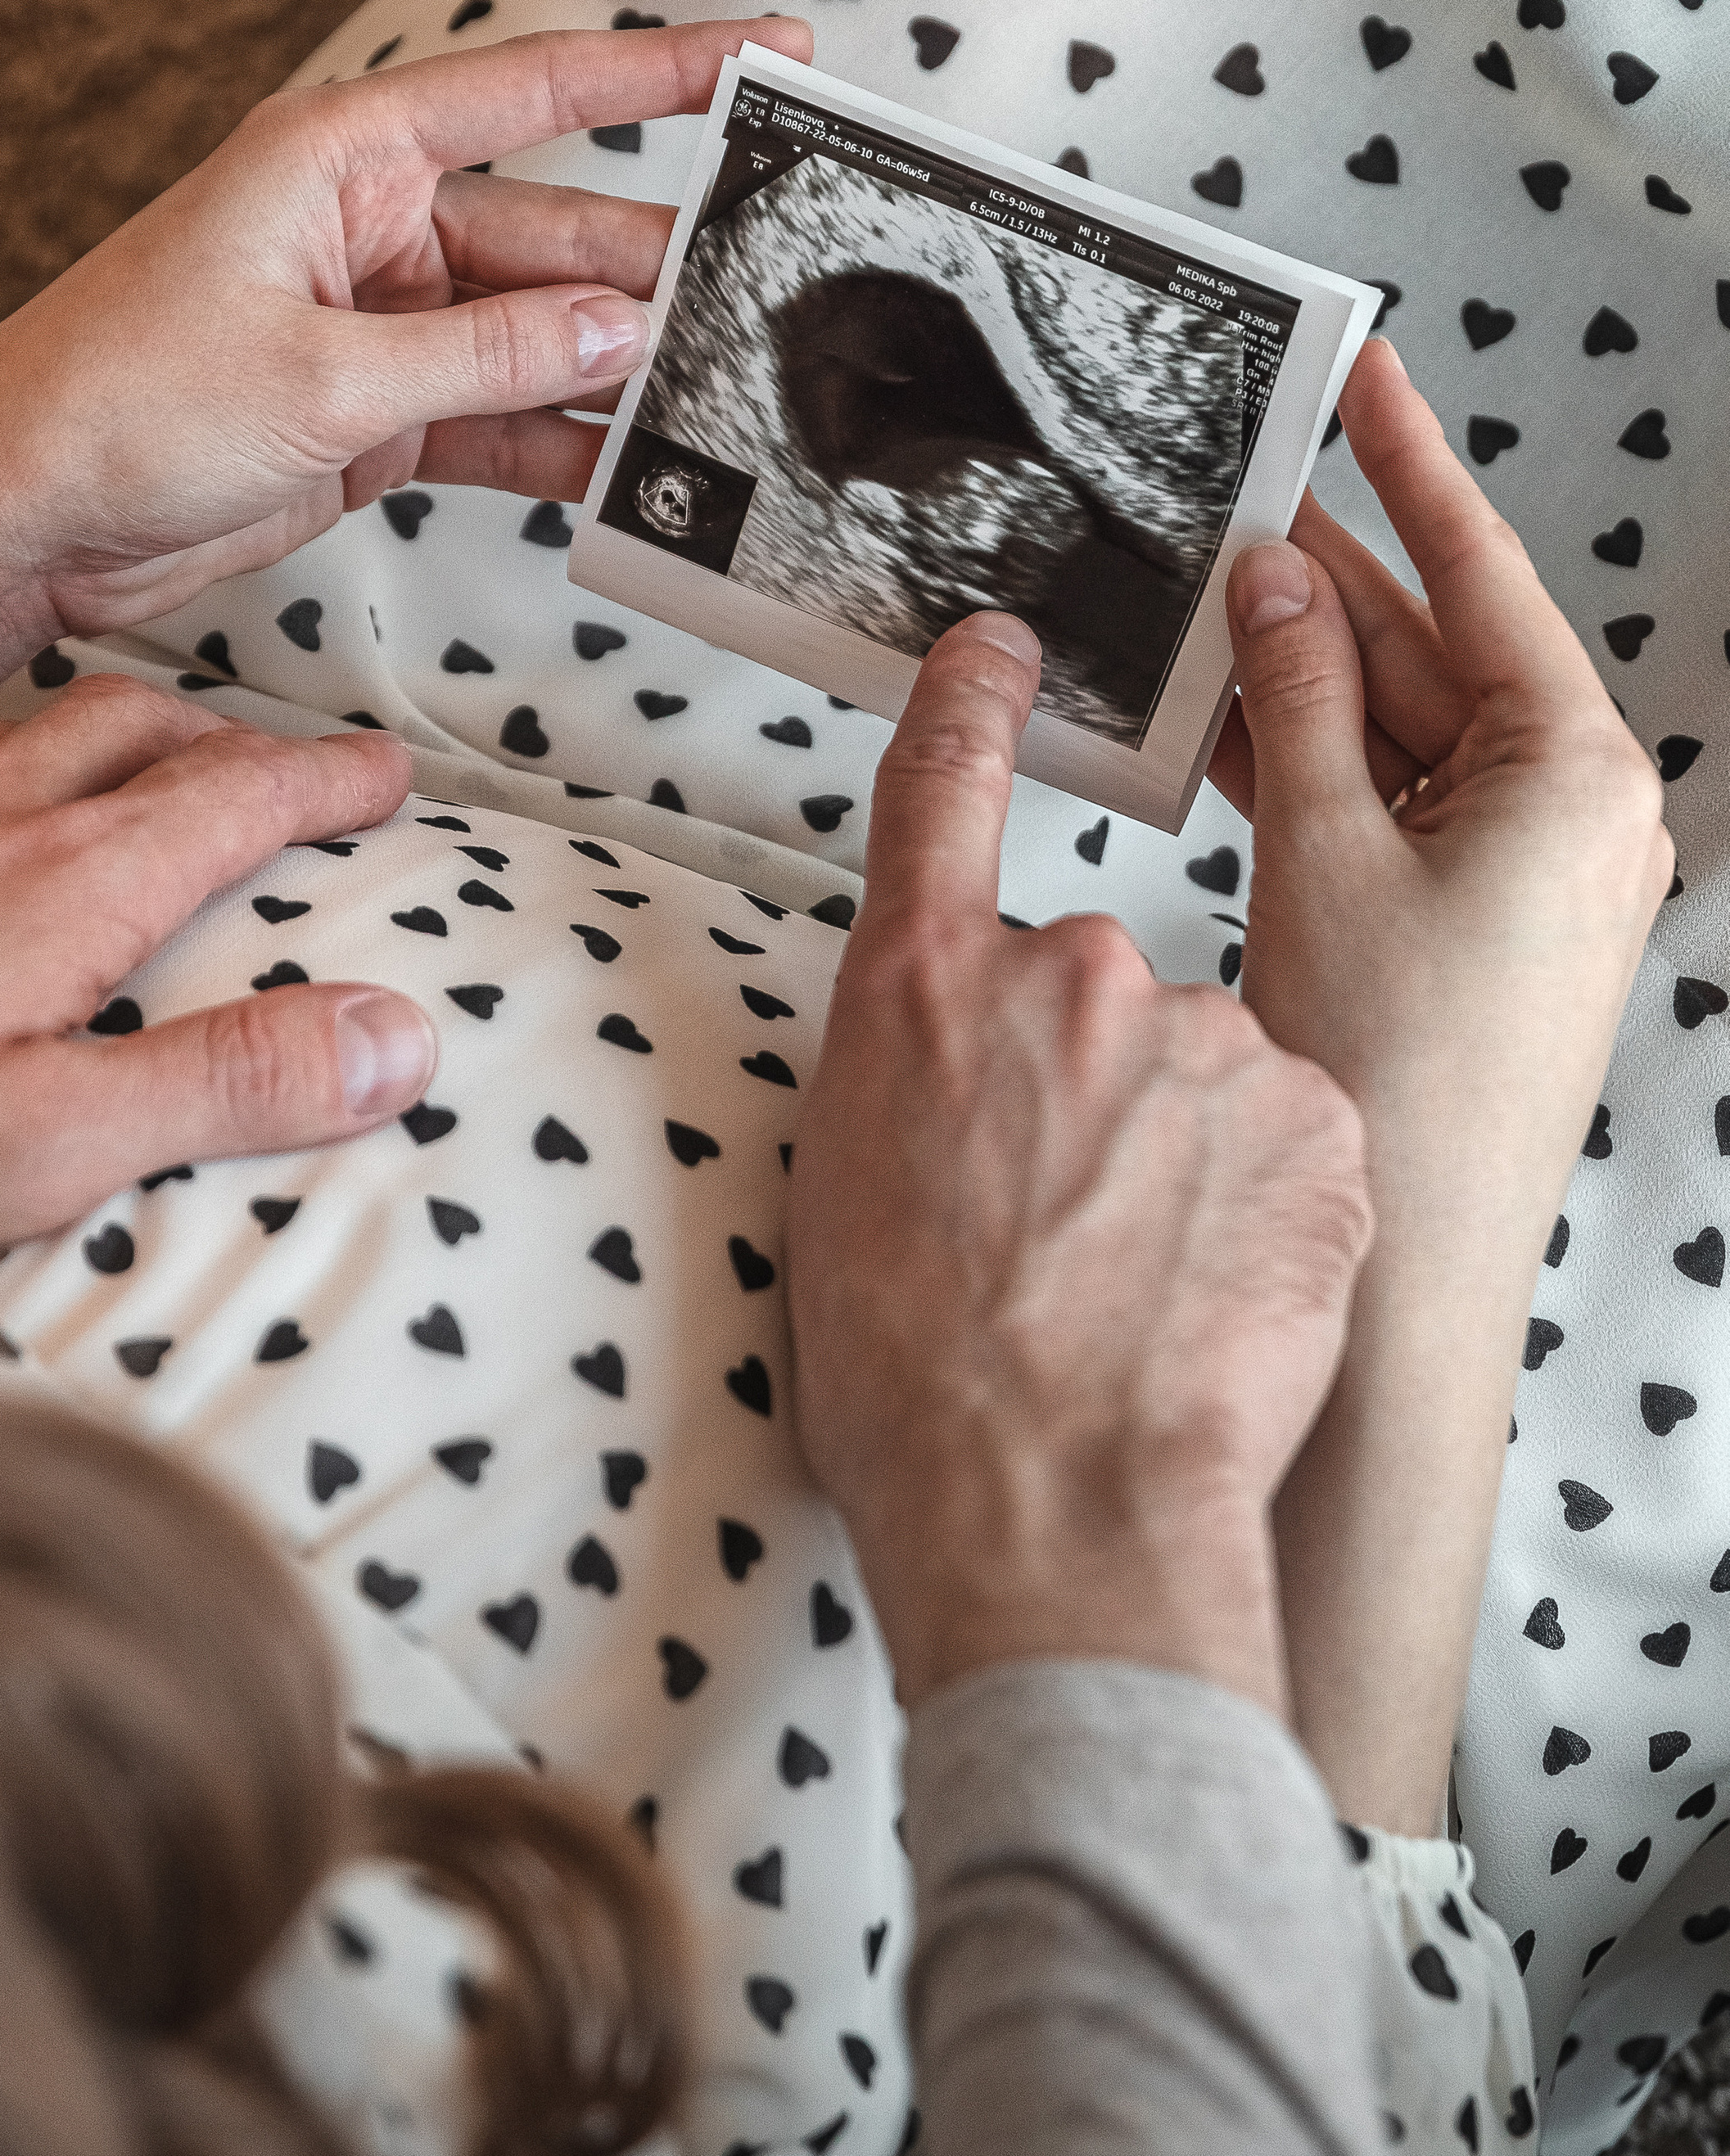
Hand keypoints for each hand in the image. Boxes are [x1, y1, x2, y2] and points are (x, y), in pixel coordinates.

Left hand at [0, 16, 809, 804]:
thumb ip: (486, 354)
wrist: (17, 519)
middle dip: (657, 275)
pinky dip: (559, 445)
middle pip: (556, 234)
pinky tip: (636, 477)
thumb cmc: (116, 405)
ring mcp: (378, 322)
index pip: (537, 90)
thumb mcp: (320, 377)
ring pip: (536, 335)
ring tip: (724, 408)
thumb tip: (625, 328)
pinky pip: (497, 414)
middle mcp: (371, 224)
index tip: (775, 54)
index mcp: (346, 156)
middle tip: (770, 309)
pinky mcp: (373, 411)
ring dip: (618, 376)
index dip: (665, 71)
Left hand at [0, 676, 435, 1242]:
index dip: (324, 781)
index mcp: (67, 882)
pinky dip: (28, 760)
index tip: (389, 777)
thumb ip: (230, 1083)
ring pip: (44, 731)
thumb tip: (396, 1040)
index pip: (233, 797)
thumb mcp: (61, 1136)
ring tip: (174, 765)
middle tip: (303, 766)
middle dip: (240, 737)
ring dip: (134, 733)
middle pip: (142, 729)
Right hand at [785, 614, 1371, 1718]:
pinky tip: (1216, 1294)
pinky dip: (1261, 1202)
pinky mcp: (1316, 1113)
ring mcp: (1206, 1037)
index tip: (999, 648)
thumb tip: (943, 1082)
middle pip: (1091, 988)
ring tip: (1138, 1287)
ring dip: (1178, 1152)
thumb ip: (901, 1084)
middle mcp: (1071, 977)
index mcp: (923, 990)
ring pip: (1202, 1070)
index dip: (968, 704)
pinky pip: (1287, 1134)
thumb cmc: (924, 1388)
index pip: (937, 788)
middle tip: (1056, 1224)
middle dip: (1083, 1086)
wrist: (1056, 1507)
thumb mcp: (839, 1196)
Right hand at [1210, 337, 1671, 1823]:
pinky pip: (1381, 804)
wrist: (1408, 1267)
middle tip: (1229, 484)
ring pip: (1396, 729)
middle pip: (1435, 651)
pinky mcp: (1461, 928)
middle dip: (1329, 577)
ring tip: (1196, 594)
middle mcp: (1568, 814)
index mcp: (1577, 773)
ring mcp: (1518, 874)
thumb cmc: (1399, 1071)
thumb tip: (1274, 581)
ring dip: (1302, 673)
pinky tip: (1219, 721)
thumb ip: (1303, 700)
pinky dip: (1306, 763)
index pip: (1483, 578)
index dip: (1410, 467)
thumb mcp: (1327, 849)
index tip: (1363, 372)